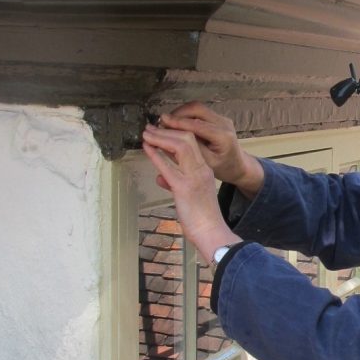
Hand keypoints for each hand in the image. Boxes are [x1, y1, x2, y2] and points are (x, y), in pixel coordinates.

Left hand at [142, 124, 237, 261]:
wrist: (211, 232)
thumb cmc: (202, 218)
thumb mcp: (191, 194)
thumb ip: (177, 182)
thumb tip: (161, 176)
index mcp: (205, 170)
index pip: (193, 142)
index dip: (176, 132)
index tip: (162, 129)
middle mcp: (201, 169)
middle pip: (187, 138)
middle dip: (167, 130)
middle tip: (151, 127)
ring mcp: (193, 177)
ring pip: (180, 146)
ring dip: (161, 137)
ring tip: (147, 133)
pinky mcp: (184, 188)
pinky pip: (168, 166)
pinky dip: (156, 155)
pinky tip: (147, 148)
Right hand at [157, 103, 263, 194]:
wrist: (238, 166)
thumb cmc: (223, 168)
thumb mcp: (206, 164)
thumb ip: (189, 150)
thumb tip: (168, 140)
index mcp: (223, 136)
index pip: (197, 124)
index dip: (178, 122)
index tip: (162, 122)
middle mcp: (224, 123)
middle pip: (197, 109)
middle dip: (177, 113)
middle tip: (162, 122)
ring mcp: (222, 118)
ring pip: (197, 108)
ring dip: (180, 113)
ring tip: (166, 122)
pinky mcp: (218, 118)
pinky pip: (200, 111)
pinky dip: (186, 114)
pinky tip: (176, 123)